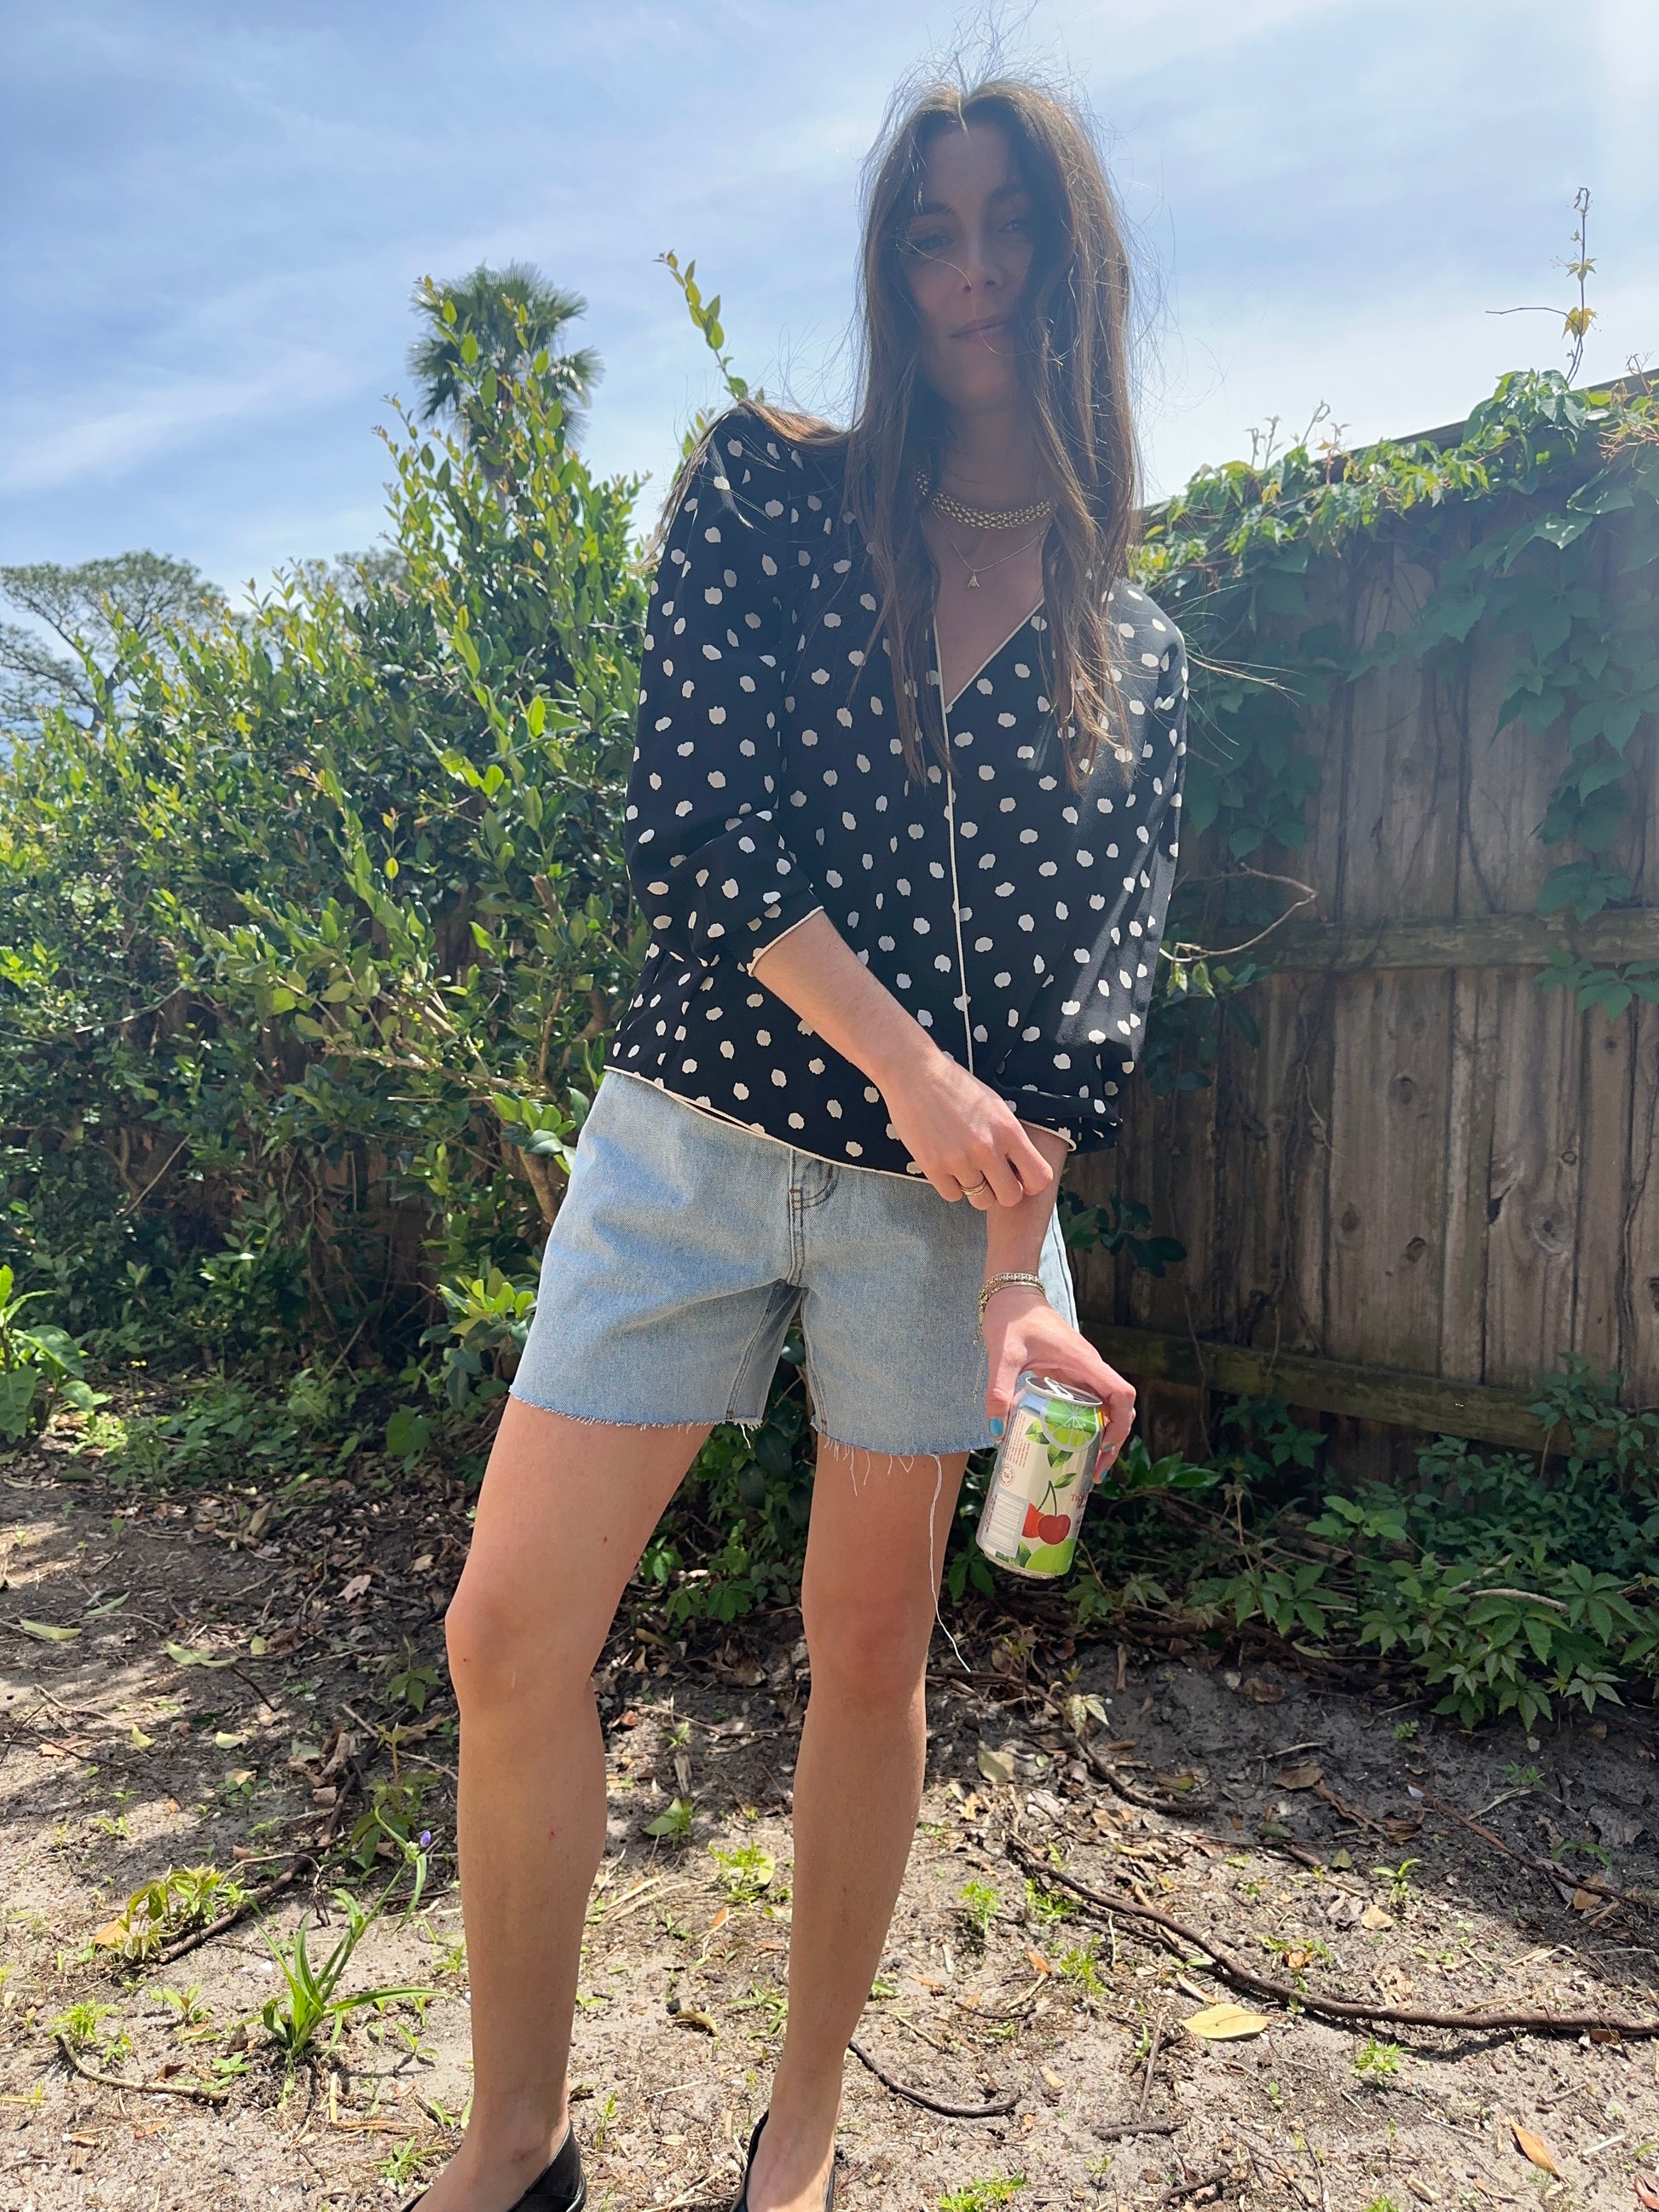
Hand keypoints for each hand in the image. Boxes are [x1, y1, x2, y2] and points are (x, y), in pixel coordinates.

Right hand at [879, 1044, 1053, 1207]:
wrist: (914, 1073)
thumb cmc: (955, 1086)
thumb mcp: (994, 1105)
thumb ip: (1009, 1137)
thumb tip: (1019, 1167)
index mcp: (1008, 1130)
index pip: (1039, 1177)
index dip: (1030, 1183)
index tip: (1018, 1177)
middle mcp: (987, 1148)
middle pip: (1010, 1197)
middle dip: (1002, 1191)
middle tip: (991, 1178)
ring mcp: (959, 1160)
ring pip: (980, 1200)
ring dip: (975, 1189)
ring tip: (966, 1168)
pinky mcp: (933, 1166)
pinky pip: (952, 1196)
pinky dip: (951, 1186)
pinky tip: (947, 1165)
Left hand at [982, 1287, 1135, 1466]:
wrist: (1012, 1293)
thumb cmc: (1012, 1318)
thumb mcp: (1002, 1355)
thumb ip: (999, 1391)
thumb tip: (997, 1431)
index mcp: (1083, 1361)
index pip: (1121, 1395)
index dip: (1121, 1424)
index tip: (1105, 1449)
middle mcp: (1089, 1366)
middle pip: (1119, 1407)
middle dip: (1113, 1440)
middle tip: (1093, 1471)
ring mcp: (1082, 1369)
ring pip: (1106, 1405)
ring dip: (1103, 1434)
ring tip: (1084, 1464)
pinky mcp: (1071, 1371)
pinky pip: (1089, 1400)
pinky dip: (1087, 1423)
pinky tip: (1068, 1442)